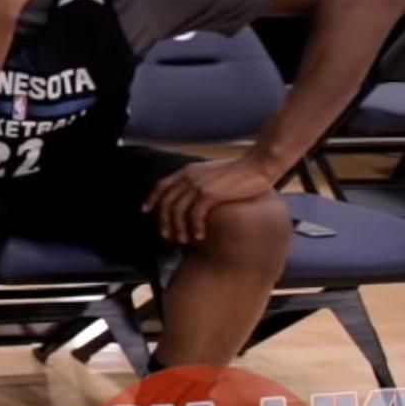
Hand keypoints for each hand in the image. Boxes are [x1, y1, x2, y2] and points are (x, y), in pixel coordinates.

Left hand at [143, 157, 277, 243]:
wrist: (259, 164)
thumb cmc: (240, 171)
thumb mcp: (211, 172)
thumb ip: (198, 181)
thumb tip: (191, 197)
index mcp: (188, 171)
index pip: (161, 185)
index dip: (152, 198)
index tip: (145, 210)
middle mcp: (189, 177)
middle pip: (167, 202)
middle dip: (164, 221)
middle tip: (167, 236)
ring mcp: (198, 185)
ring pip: (177, 211)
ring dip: (178, 229)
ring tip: (184, 240)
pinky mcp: (210, 194)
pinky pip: (195, 216)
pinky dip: (195, 228)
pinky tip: (199, 237)